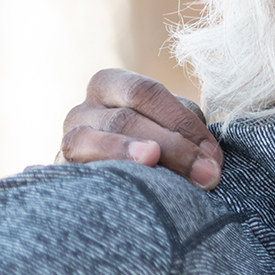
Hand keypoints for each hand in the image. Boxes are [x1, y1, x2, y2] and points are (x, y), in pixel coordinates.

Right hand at [60, 68, 222, 188]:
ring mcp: (67, 143)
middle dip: (171, 147)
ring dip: (125, 151)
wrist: (119, 174)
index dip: (180, 120)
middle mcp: (81, 110)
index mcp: (110, 84)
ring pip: (89, 142)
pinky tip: (126, 189)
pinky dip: (103, 178)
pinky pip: (76, 175)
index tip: (212, 153)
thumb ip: (187, 132)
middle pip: (124, 119)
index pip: (144, 92)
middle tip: (206, 174)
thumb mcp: (171, 124)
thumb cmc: (156, 139)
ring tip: (152, 159)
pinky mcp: (62, 175)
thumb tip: (208, 165)